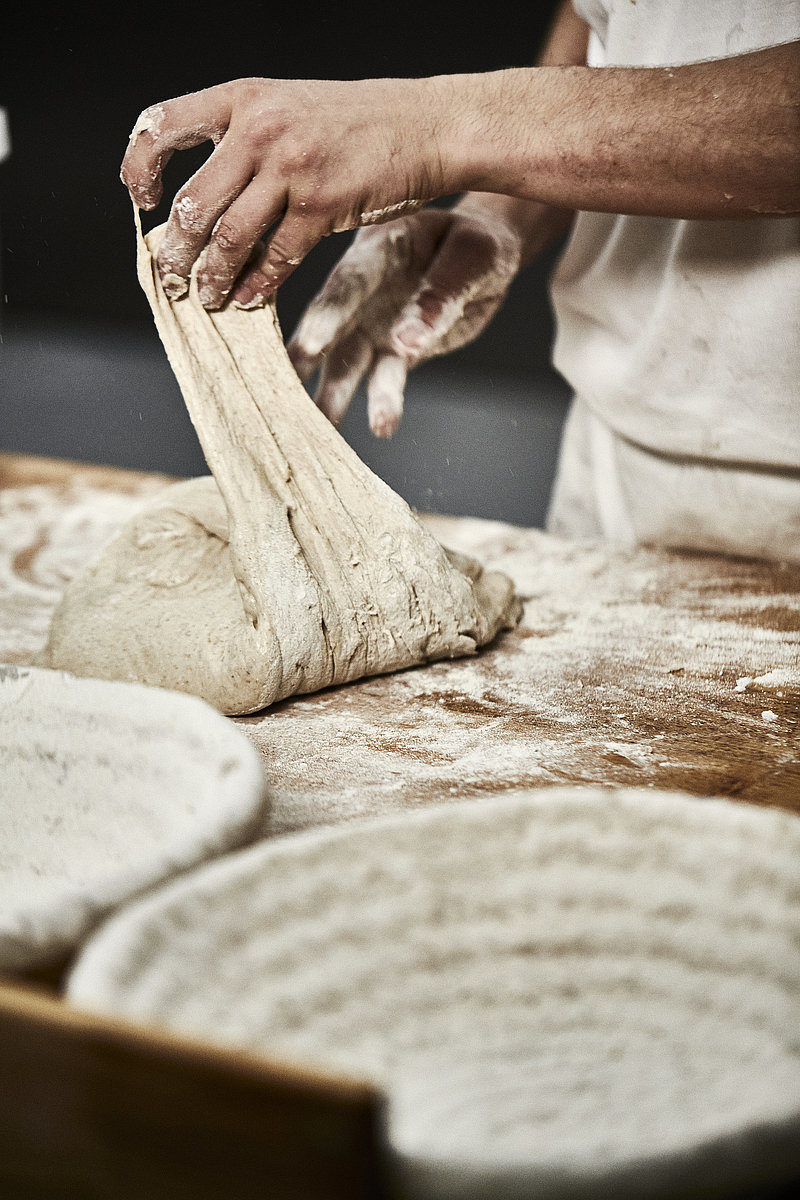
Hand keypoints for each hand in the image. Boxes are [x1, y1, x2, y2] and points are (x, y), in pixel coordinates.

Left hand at [120, 76, 451, 308]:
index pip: (162, 125)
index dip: (140, 167)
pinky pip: (276, 257)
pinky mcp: (322, 205)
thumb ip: (244, 138)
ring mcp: (292, 168)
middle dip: (174, 251)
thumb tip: (201, 198)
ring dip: (210, 276)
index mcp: (243, 97)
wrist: (425, 126)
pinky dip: (257, 285)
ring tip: (204, 296)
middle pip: (194, 203)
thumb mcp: (288, 106)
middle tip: (170, 277)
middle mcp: (261, 129)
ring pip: (228, 237)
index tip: (145, 200)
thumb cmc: (357, 124)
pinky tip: (247, 299)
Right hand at [287, 202, 523, 436]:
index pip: (348, 283)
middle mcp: (365, 290)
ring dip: (334, 395)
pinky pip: (383, 381)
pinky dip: (382, 404)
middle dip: (307, 358)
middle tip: (286, 387)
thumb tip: (406, 343)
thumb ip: (440, 295)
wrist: (485, 259)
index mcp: (379, 249)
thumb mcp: (473, 257)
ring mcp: (374, 324)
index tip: (310, 344)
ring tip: (323, 426)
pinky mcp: (393, 353)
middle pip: (332, 326)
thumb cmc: (475, 244)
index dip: (328, 314)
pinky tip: (382, 427)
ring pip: (348, 363)